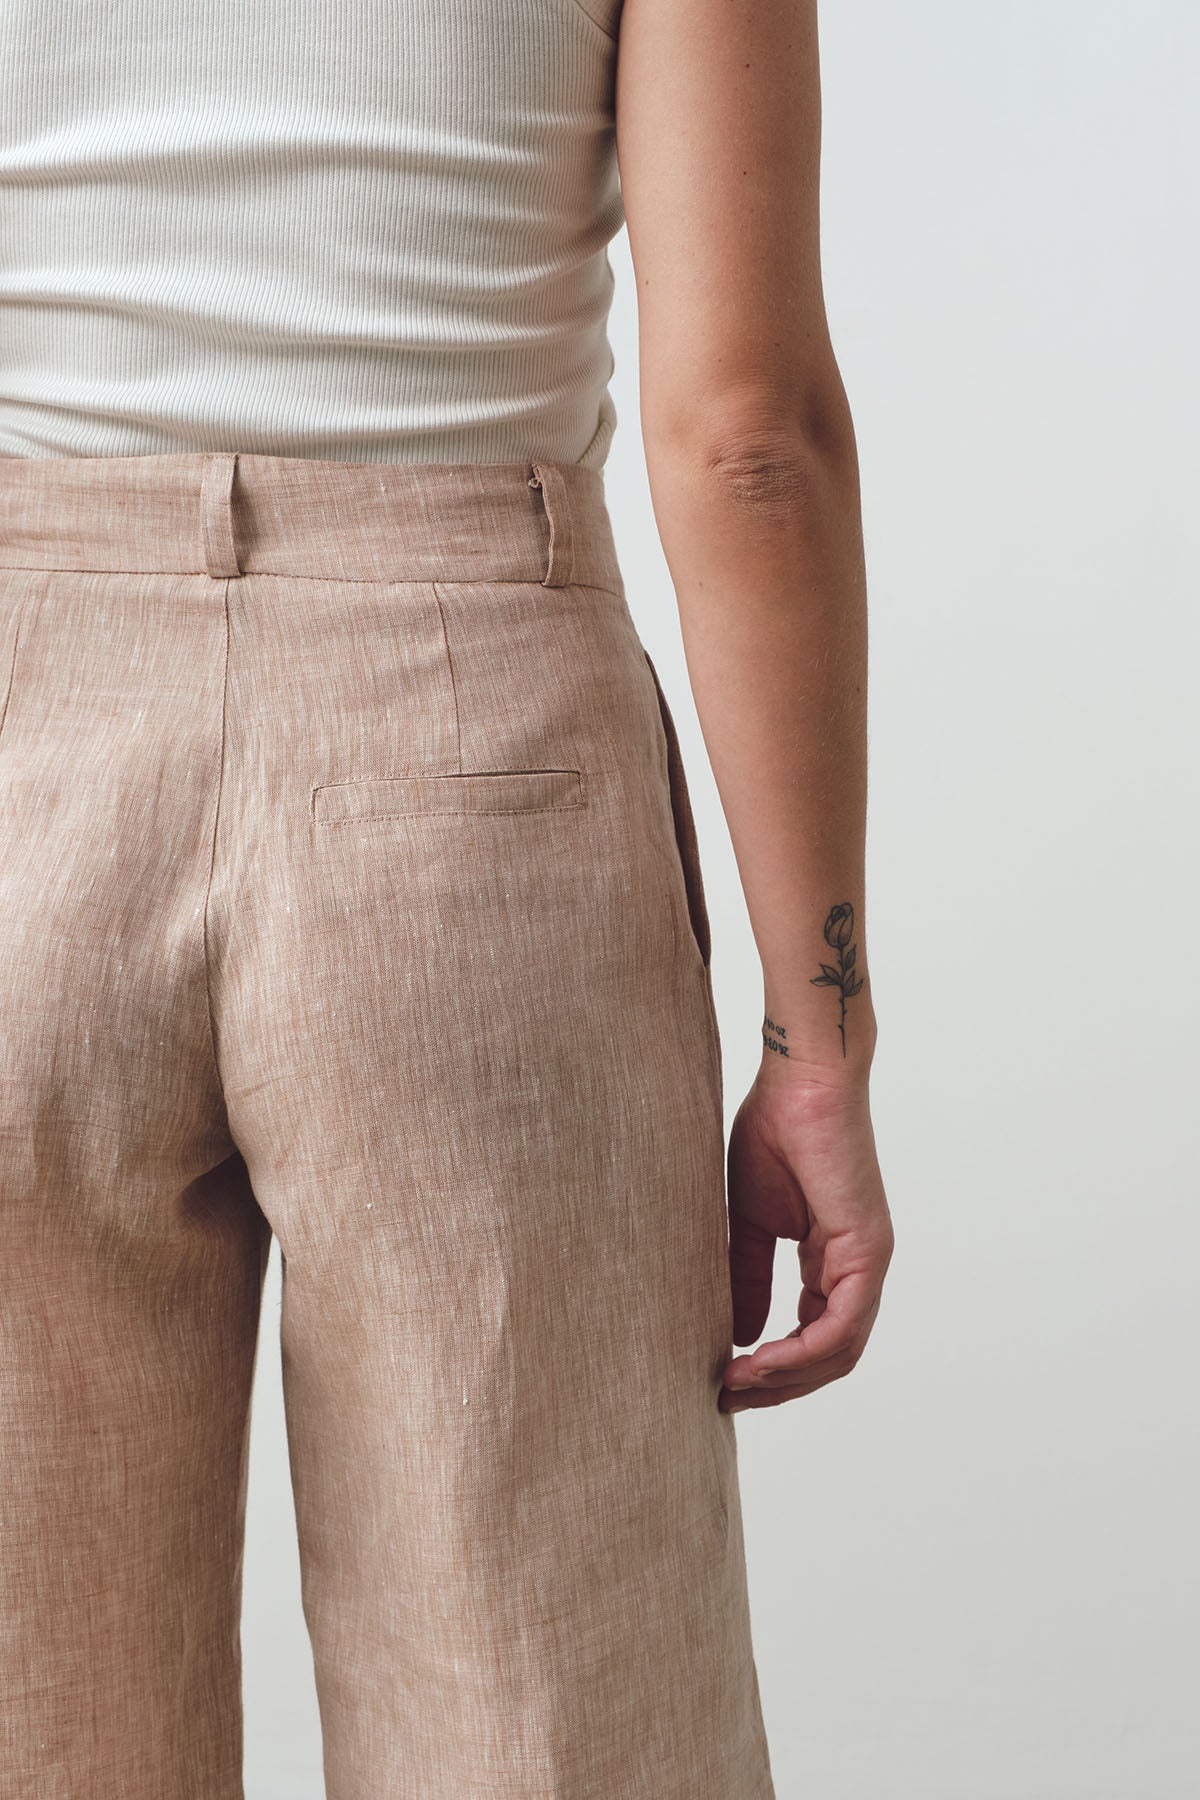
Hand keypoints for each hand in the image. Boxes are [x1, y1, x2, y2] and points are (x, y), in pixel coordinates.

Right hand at [719, 1068, 893, 1411]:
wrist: (800, 1080)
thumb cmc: (775, 1131)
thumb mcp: (749, 1220)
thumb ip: (747, 1276)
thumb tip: (739, 1335)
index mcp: (833, 1260)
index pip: (813, 1338)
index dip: (771, 1369)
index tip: (721, 1381)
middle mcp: (857, 1269)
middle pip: (828, 1358)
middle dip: (776, 1387)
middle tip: (725, 1399)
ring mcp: (868, 1263)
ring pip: (838, 1353)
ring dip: (785, 1379)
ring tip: (733, 1383)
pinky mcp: (868, 1251)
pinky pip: (841, 1326)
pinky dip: (801, 1353)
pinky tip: (761, 1361)